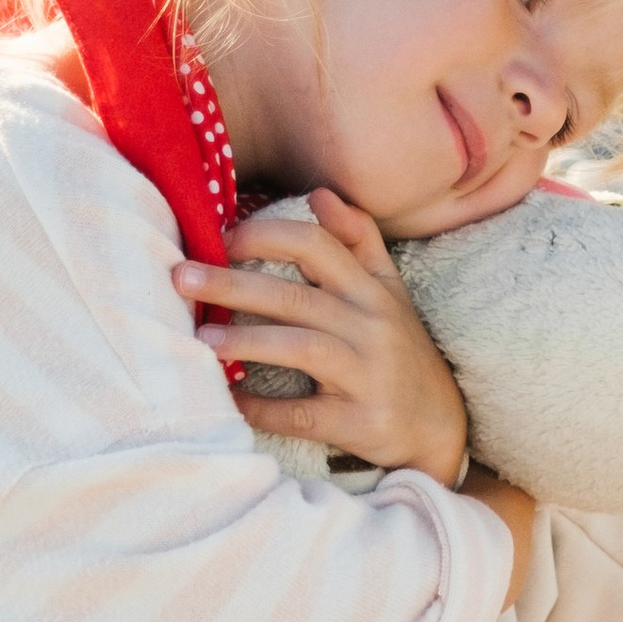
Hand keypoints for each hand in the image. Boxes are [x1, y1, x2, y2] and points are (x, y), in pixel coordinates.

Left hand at [174, 193, 470, 485]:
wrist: (441, 428)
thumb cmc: (402, 352)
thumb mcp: (389, 292)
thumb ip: (359, 241)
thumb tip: (321, 193)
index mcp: (370, 290)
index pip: (316, 245)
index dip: (265, 236)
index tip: (221, 239)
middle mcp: (372, 325)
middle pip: (295, 296)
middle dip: (233, 284)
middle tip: (181, 277)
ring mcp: (368, 374)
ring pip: (301, 348)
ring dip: (245, 342)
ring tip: (201, 340)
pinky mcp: (361, 421)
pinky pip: (304, 413)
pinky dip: (263, 408)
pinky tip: (230, 401)